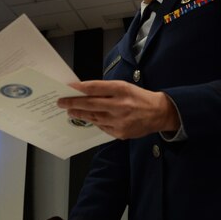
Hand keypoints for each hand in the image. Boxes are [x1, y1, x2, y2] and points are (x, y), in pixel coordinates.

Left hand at [57, 80, 179, 139]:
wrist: (159, 113)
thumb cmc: (139, 97)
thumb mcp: (125, 87)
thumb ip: (106, 89)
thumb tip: (85, 91)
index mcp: (122, 90)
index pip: (96, 88)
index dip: (80, 88)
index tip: (68, 87)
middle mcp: (120, 105)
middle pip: (91, 104)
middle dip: (73, 103)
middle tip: (61, 102)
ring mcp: (120, 121)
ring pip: (94, 117)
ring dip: (80, 114)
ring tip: (70, 111)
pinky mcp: (121, 133)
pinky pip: (102, 127)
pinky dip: (94, 122)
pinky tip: (88, 118)